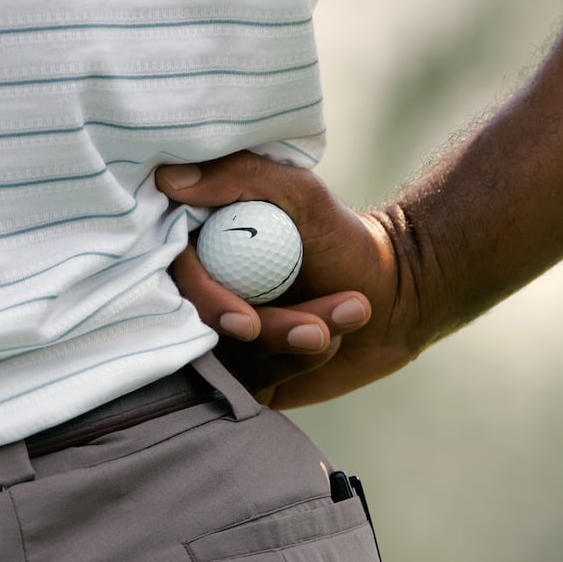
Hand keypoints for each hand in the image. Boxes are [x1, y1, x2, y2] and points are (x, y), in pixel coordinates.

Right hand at [156, 151, 419, 407]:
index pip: (178, 279)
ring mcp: (221, 336)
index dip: (208, 303)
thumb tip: (169, 180)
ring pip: (231, 360)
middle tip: (319, 332)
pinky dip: (296, 364)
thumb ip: (239, 176)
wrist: (392, 296)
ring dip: (292, 343)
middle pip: (203, 329)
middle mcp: (203, 290)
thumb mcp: (301, 195)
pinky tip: (336, 338)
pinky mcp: (244, 373)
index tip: (247, 322)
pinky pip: (251, 386)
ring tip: (351, 313)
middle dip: (268, 331)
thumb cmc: (344, 239)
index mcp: (202, 245)